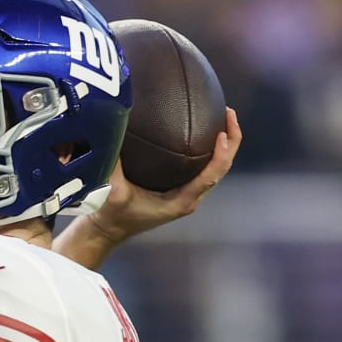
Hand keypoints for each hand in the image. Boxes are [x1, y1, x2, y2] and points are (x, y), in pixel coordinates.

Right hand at [87, 106, 242, 243]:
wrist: (109, 230)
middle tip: (228, 112)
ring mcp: (187, 195)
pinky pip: (204, 169)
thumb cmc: (113, 213)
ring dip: (224, 144)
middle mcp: (189, 198)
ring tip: (222, 117)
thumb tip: (114, 128)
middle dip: (231, 141)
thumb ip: (114, 161)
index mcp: (180, 201)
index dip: (221, 154)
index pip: (210, 176)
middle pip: (221, 169)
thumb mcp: (113, 189)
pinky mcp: (181, 190)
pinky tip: (201, 131)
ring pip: (216, 169)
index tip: (221, 133)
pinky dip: (209, 150)